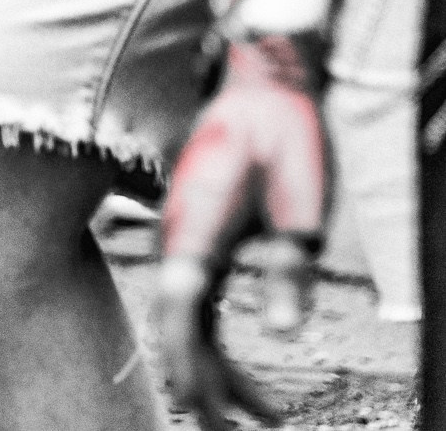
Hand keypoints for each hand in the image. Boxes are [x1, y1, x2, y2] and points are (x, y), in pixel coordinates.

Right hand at [158, 35, 329, 429]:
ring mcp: (187, 239)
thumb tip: (285, 334)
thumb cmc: (285, 137)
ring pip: (191, 324)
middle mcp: (180, 238)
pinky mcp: (203, 239)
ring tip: (272, 418)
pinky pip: (205, 308)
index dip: (187, 364)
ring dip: (220, 375)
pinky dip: (224, 349)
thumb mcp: (301, 206)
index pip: (178, 310)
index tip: (205, 411)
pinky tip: (256, 379)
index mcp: (196, 227)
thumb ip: (289, 270)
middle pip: (179, 328)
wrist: (266, 83)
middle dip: (204, 388)